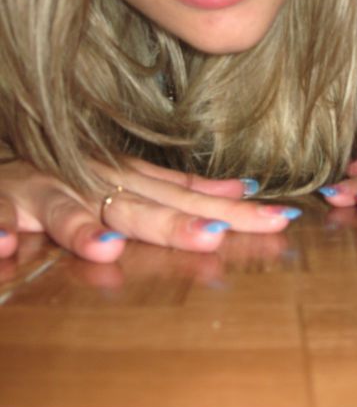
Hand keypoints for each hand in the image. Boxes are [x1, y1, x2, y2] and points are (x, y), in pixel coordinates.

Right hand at [0, 158, 300, 262]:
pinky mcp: (6, 203)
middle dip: (175, 222)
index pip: (187, 194)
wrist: (18, 158)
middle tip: (213, 236)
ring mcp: (50, 190)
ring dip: (85, 226)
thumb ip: (182, 189)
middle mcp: (98, 180)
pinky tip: (5, 245)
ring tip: (108, 248)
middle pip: (140, 205)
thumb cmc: (83, 173)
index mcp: (132, 177)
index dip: (231, 209)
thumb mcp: (136, 178)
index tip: (278, 219)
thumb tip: (241, 190)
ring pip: (68, 208)